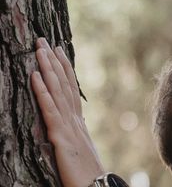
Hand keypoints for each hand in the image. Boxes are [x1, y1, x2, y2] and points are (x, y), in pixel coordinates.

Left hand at [31, 38, 105, 186]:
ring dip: (47, 69)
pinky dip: (42, 91)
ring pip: (56, 91)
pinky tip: (34, 77)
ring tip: (39, 50)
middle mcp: (74, 118)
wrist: (95, 185)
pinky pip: (49, 109)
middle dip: (52, 61)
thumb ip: (74, 132)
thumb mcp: (80, 147)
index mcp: (78, 120)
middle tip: (44, 40)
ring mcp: (68, 125)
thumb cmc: (86, 172)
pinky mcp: (61, 136)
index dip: (63, 67)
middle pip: (63, 83)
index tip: (57, 49)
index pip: (70, 87)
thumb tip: (72, 121)